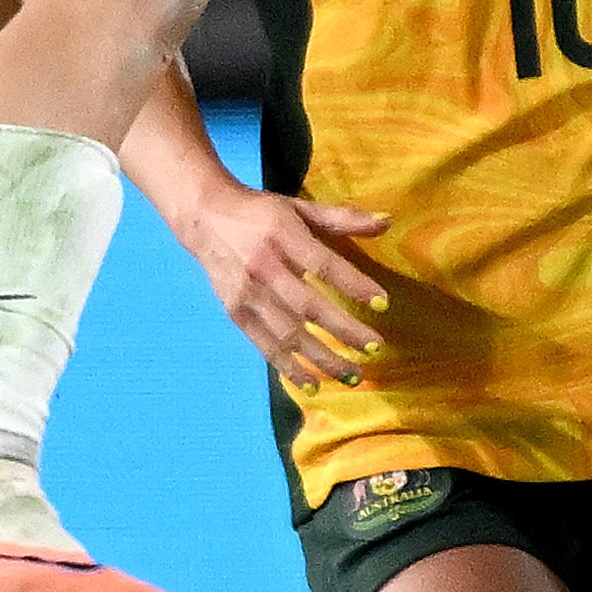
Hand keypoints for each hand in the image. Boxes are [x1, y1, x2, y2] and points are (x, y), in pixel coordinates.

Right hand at [175, 176, 394, 382]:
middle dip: (343, 330)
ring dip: (321, 358)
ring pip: (288, 333)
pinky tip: (313, 384)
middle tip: (374, 348)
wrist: (204, 218)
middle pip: (308, 306)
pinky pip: (265, 345)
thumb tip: (387, 220)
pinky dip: (289, 367)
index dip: (353, 285)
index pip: (323, 265)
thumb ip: (343, 217)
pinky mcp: (235, 313)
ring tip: (352, 375)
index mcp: (283, 236)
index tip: (382, 303)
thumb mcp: (300, 207)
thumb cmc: (260, 213)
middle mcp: (264, 267)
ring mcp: (247, 294)